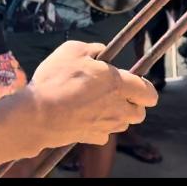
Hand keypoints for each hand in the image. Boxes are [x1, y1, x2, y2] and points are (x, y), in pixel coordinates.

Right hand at [22, 41, 158, 147]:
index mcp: (118, 85)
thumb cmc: (55, 80)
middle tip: (115, 93)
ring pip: (122, 124)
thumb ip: (93, 48)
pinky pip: (104, 134)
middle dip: (133, 104)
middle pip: (140, 113)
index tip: (133, 82)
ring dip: (116, 115)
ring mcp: (106, 126)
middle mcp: (117, 109)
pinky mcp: (92, 138)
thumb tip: (102, 51)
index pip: (149, 93)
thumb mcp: (73, 50)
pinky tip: (83, 116)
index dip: (144, 88)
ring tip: (96, 104)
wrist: (36, 114)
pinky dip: (98, 127)